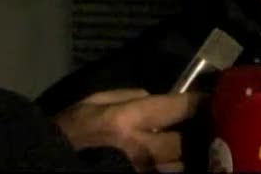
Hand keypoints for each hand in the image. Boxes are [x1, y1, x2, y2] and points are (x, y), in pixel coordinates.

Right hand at [53, 88, 201, 171]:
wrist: (45, 164)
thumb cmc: (69, 130)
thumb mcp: (93, 101)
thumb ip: (129, 95)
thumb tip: (156, 96)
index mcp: (128, 119)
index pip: (177, 108)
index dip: (200, 102)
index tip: (214, 97)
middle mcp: (140, 147)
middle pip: (185, 141)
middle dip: (202, 131)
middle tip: (216, 122)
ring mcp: (141, 172)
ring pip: (180, 165)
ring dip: (193, 154)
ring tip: (205, 142)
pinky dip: (176, 167)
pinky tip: (183, 159)